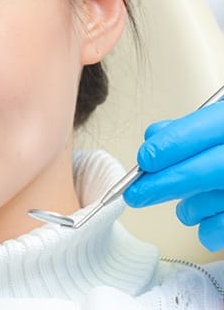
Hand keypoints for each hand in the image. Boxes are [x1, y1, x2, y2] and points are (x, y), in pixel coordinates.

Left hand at [124, 101, 223, 251]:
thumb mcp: (217, 121)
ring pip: (214, 202)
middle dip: (163, 184)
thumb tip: (152, 137)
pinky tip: (206, 222)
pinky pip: (223, 229)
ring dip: (189, 208)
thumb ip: (187, 128)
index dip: (168, 147)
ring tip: (186, 206)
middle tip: (135, 195)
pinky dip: (209, 229)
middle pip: (203, 171)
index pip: (198, 131)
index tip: (143, 160)